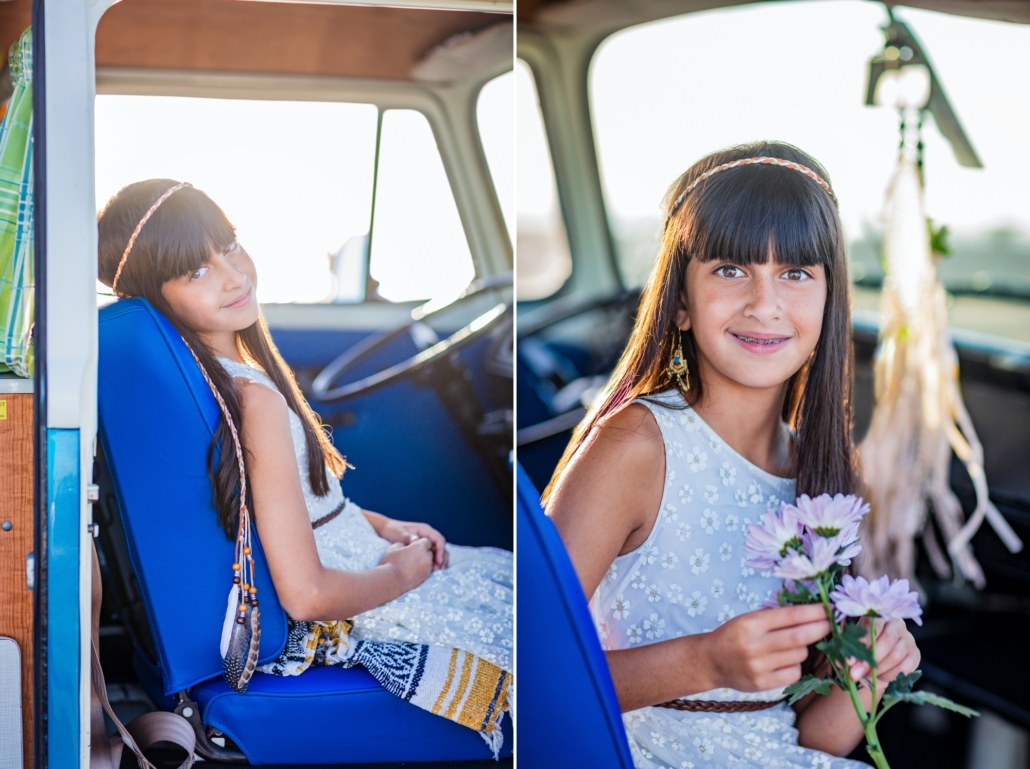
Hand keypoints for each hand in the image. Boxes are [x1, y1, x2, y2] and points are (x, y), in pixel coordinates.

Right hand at [378, 538, 433, 591]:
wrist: (391, 582)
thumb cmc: (390, 563)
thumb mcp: (392, 549)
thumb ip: (401, 544)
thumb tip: (405, 545)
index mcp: (419, 547)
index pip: (426, 541)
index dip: (420, 543)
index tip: (412, 546)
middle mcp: (426, 557)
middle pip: (429, 552)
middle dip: (423, 552)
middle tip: (412, 555)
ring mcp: (427, 568)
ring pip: (429, 562)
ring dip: (423, 561)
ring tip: (412, 564)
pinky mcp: (425, 578)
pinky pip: (427, 571)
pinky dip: (422, 570)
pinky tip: (412, 571)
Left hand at [380, 519, 448, 569]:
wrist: (386, 530)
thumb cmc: (392, 530)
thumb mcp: (398, 533)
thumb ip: (407, 537)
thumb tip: (416, 540)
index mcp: (424, 529)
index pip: (438, 539)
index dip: (440, 550)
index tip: (438, 561)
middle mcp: (427, 535)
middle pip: (440, 546)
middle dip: (442, 558)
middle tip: (440, 569)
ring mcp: (425, 541)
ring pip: (437, 551)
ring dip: (439, 561)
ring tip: (438, 572)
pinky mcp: (422, 547)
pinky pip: (431, 554)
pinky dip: (433, 562)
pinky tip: (432, 571)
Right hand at [704, 604, 831, 691]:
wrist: (711, 661)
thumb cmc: (734, 634)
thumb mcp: (749, 618)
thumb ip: (776, 617)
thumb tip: (813, 612)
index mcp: (750, 623)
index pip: (790, 616)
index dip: (814, 612)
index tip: (829, 609)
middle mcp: (754, 645)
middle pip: (799, 637)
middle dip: (820, 629)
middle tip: (832, 624)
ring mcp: (758, 666)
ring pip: (799, 655)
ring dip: (804, 648)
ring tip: (791, 645)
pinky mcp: (762, 683)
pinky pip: (793, 673)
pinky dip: (795, 665)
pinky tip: (784, 660)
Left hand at [847, 618, 920, 685]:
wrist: (877, 661)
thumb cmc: (861, 648)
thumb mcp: (852, 645)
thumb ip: (847, 650)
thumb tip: (844, 662)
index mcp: (878, 616)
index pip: (872, 624)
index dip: (861, 643)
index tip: (849, 660)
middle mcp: (897, 624)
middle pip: (887, 640)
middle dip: (869, 659)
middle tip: (855, 674)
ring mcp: (908, 639)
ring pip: (896, 655)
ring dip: (878, 669)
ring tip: (865, 676)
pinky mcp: (915, 654)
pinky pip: (905, 667)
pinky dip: (890, 675)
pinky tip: (880, 676)